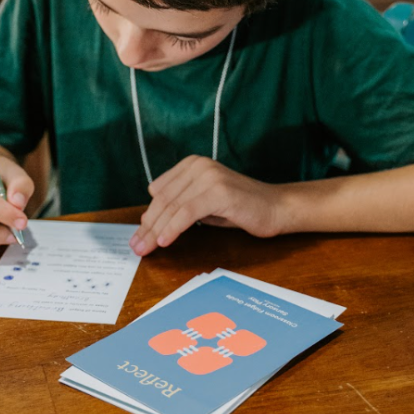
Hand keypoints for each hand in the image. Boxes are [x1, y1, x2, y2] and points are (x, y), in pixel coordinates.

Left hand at [129, 156, 282, 255]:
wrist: (276, 207)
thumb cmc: (240, 208)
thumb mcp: (204, 204)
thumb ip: (179, 206)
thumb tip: (150, 223)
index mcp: (192, 164)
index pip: (160, 192)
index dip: (148, 216)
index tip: (139, 237)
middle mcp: (198, 165)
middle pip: (164, 200)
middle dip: (148, 226)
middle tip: (137, 247)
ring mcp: (209, 176)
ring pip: (172, 207)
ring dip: (156, 231)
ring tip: (146, 249)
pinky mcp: (219, 191)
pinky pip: (187, 213)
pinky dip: (173, 228)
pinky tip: (165, 242)